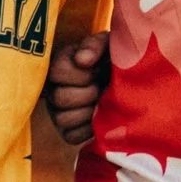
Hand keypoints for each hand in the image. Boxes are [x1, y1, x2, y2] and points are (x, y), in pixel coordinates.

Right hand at [47, 31, 111, 148]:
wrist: (127, 81)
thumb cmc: (113, 59)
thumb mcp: (107, 45)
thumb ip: (94, 46)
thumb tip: (82, 60)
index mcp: (60, 66)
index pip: (57, 72)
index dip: (81, 74)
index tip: (96, 70)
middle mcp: (53, 90)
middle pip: (60, 98)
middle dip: (87, 93)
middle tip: (101, 89)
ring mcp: (58, 113)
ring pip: (63, 119)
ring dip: (88, 112)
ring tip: (101, 103)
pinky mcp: (68, 132)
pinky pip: (71, 136)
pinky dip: (88, 129)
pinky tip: (100, 118)